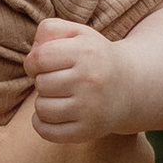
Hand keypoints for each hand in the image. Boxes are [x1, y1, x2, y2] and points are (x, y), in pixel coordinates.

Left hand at [26, 17, 133, 142]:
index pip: (39, 58)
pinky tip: (54, 113)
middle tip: (59, 80)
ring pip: (41, 108)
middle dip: (43, 81)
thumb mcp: (77, 33)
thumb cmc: (93, 57)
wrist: (130, 87)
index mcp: (86, 52)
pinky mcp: (87, 131)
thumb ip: (50, 30)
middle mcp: (89, 81)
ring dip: (44, 102)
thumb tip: (32, 55)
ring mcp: (90, 109)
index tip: (42, 64)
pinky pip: (46, 131)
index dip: (33, 62)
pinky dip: (42, 124)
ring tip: (60, 96)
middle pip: (40, 84)